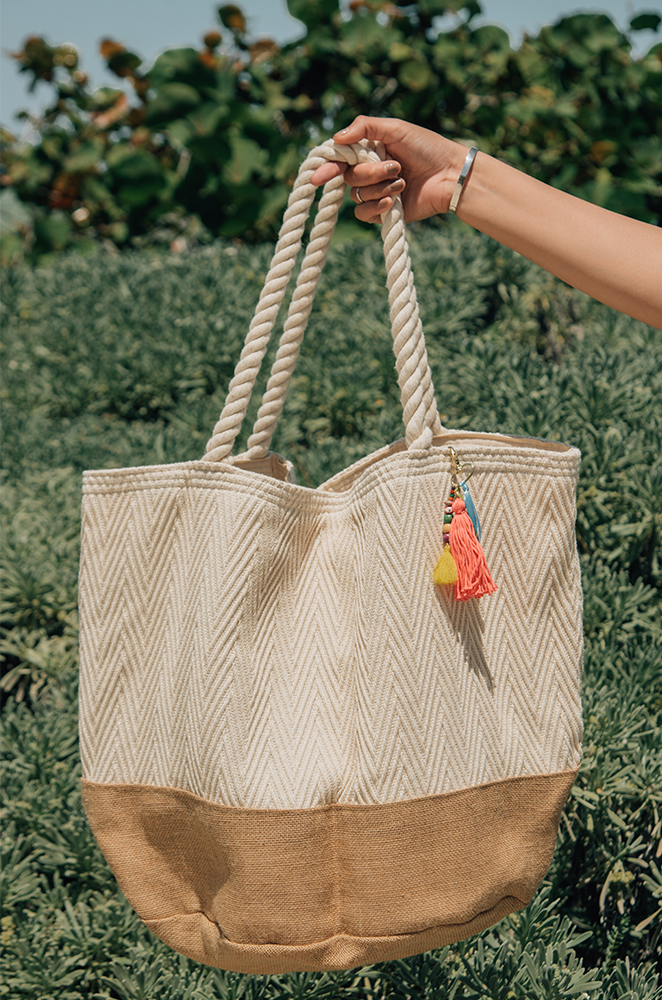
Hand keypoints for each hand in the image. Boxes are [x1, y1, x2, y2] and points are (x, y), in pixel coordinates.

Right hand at [310, 116, 467, 222]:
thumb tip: (336, 138)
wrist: (450, 175)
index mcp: (368, 150)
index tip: (319, 176)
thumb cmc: (427, 147)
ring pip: (356, 196)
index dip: (327, 167)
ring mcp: (375, 192)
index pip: (339, 159)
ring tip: (403, 182)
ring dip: (379, 188)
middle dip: (370, 173)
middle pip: (348, 178)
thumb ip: (365, 127)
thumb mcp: (396, 129)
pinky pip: (364, 214)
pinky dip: (376, 206)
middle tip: (395, 167)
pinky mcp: (383, 212)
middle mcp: (369, 171)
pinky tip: (393, 201)